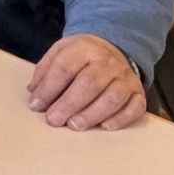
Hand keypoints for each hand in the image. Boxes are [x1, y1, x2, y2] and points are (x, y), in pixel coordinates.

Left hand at [27, 33, 145, 131]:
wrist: (113, 47)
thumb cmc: (81, 56)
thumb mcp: (59, 52)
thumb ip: (45, 70)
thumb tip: (34, 93)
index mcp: (84, 48)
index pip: (65, 67)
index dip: (49, 88)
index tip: (36, 105)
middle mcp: (107, 62)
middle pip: (89, 83)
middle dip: (69, 104)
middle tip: (54, 120)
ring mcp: (126, 77)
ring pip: (112, 98)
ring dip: (92, 114)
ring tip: (74, 125)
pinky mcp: (139, 92)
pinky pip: (135, 107)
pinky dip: (121, 119)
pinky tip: (104, 126)